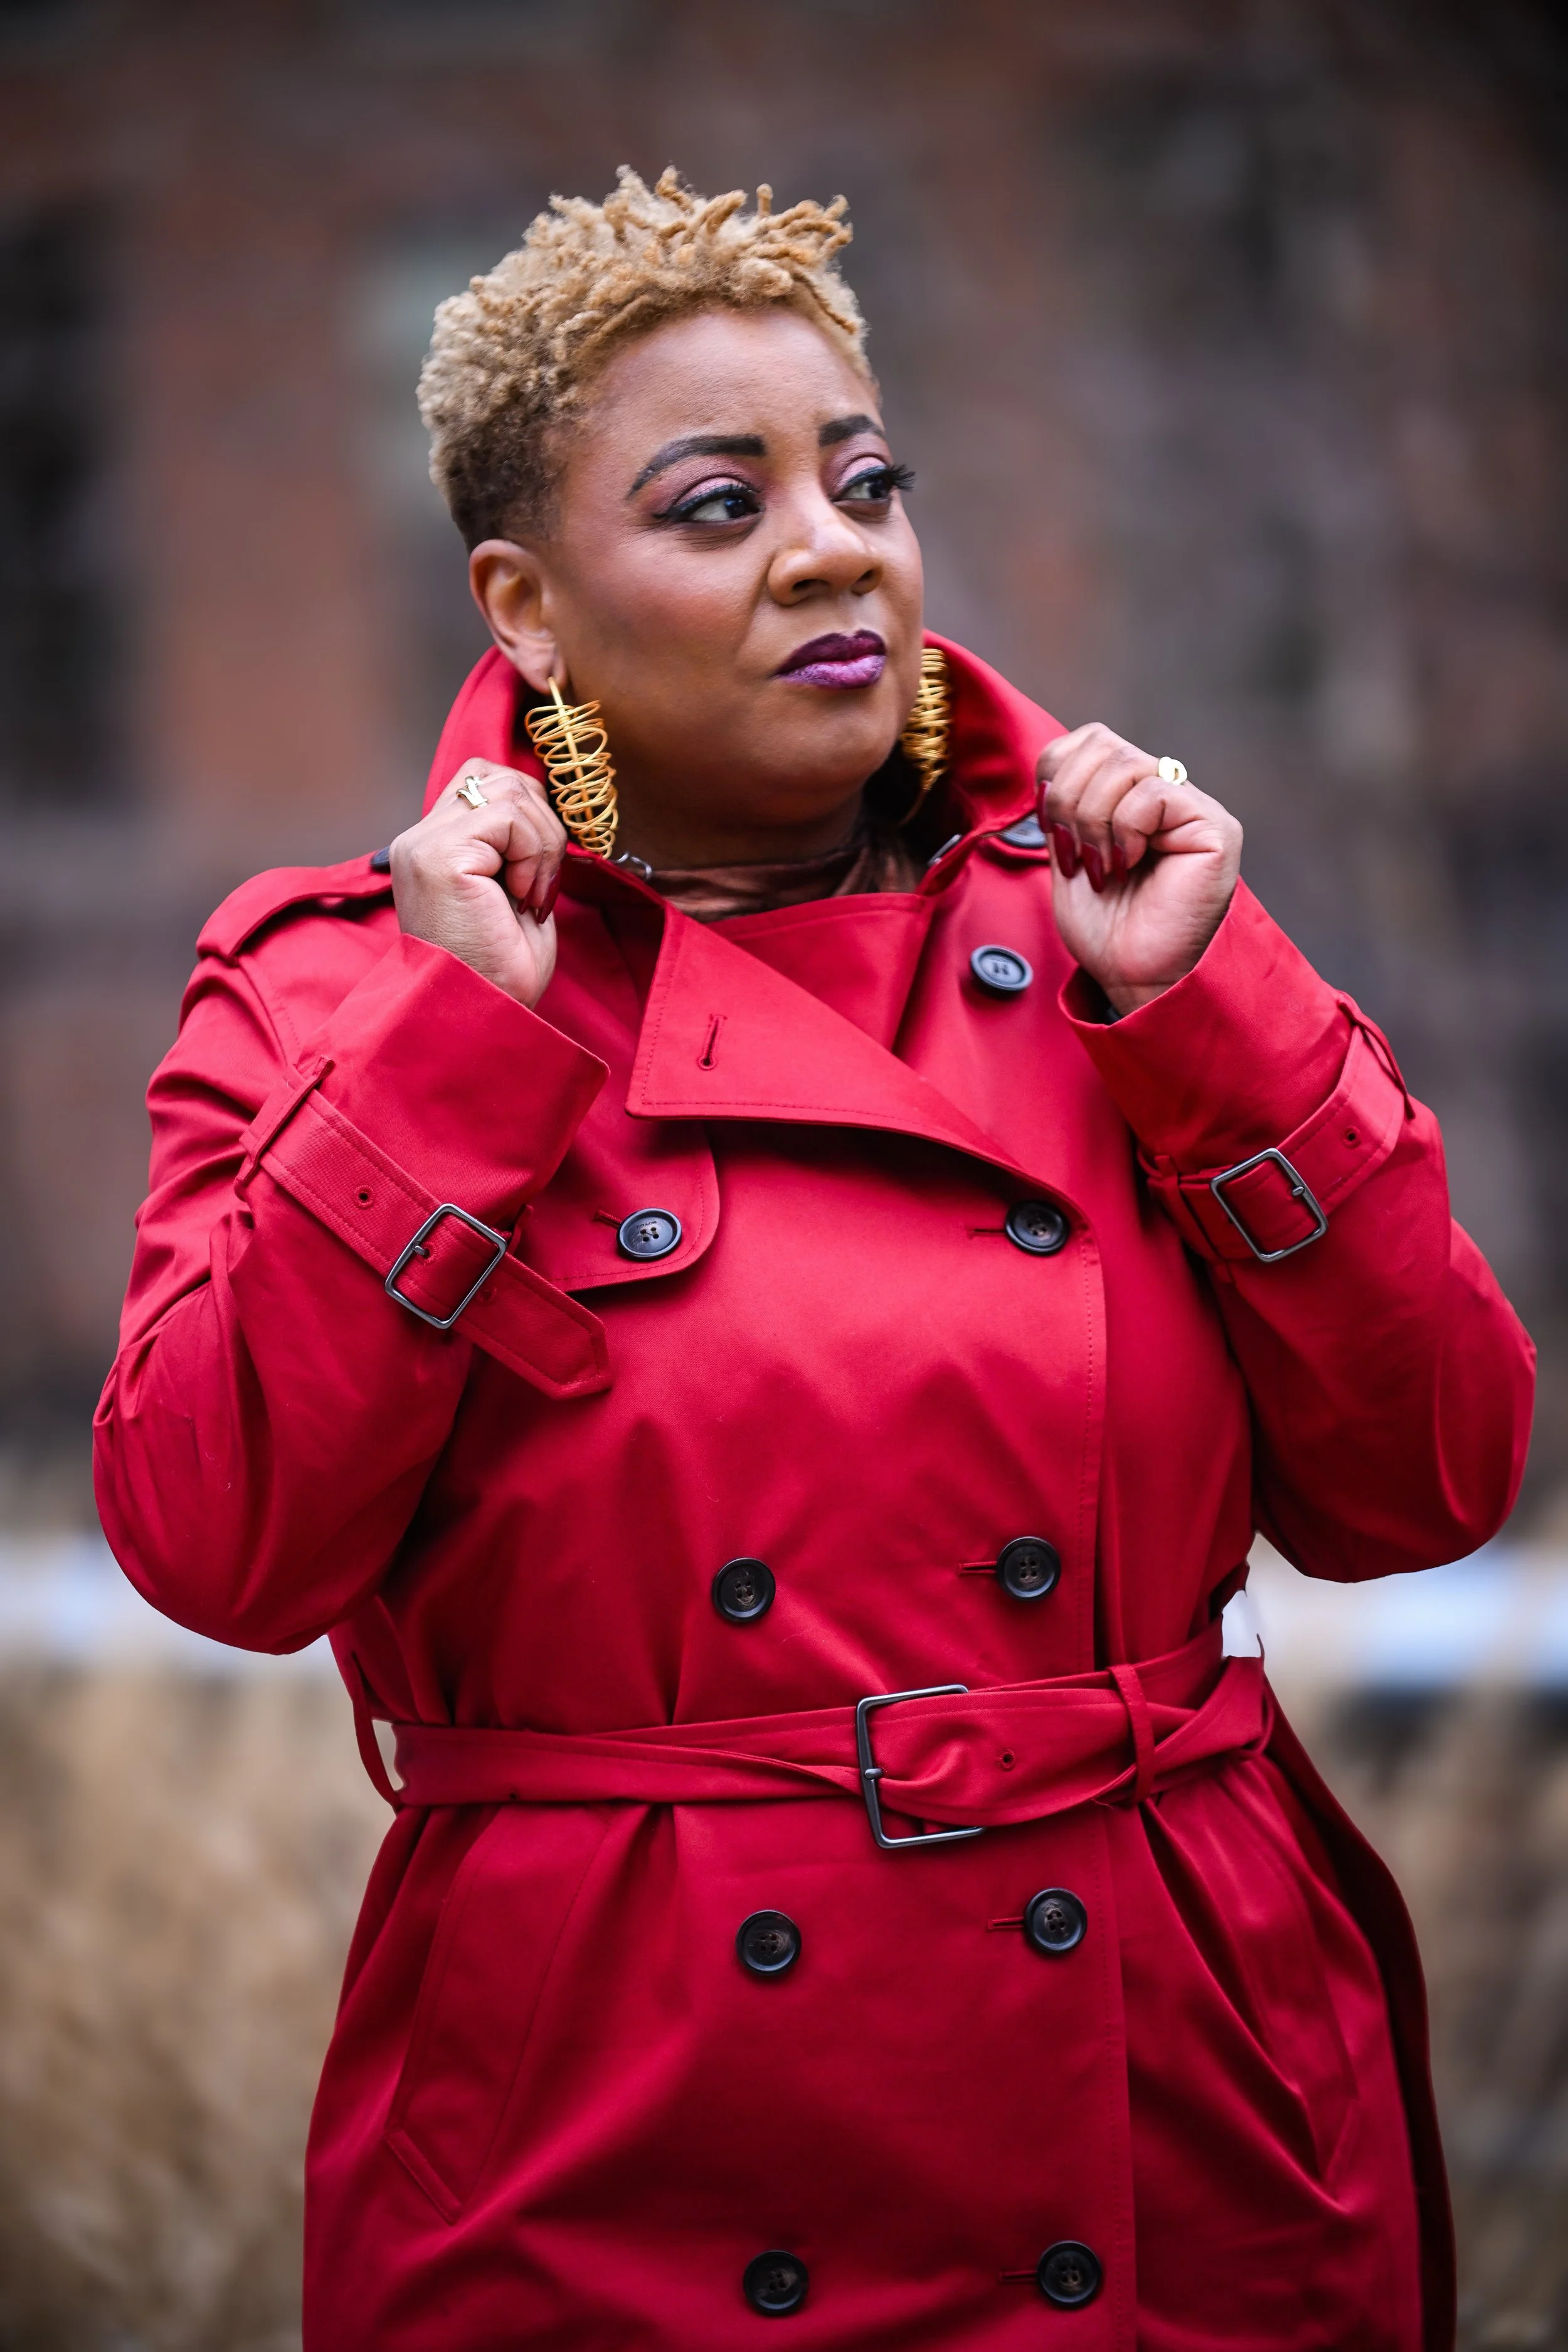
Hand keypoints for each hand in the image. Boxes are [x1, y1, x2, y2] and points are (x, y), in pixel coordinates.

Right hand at [390, 762, 566, 1009]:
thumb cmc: (499, 972)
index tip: (536, 879)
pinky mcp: (439, 854)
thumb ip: (516, 845)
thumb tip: (545, 809)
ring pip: (510, 790)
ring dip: (541, 845)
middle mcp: (419, 840)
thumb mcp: (514, 893)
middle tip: (539, 886)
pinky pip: (509, 817)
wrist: (481, 1017)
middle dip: (540, 823)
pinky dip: (532, 855)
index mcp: (433, 848)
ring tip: (530, 896)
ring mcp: (424, 844)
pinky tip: (520, 897)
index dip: (529, 815)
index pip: (484, 781)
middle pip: (498, 775)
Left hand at [1039, 724, 1241, 1015]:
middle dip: (1067, 800)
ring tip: (1101, 869)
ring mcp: (1192, 805)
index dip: (1055, 776)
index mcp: (1130, 793)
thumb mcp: (1068, 854)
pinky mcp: (1214, 826)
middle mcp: (1165, 790)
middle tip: (1073, 856)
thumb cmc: (1107, 929)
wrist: (1134, 977)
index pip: (1087, 740)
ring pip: (1124, 764)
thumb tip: (1048, 765)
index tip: (1052, 835)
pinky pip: (1153, 793)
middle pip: (1101, 742)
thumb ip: (1063, 806)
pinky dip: (1125, 831)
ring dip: (1092, 822)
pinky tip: (1128, 866)